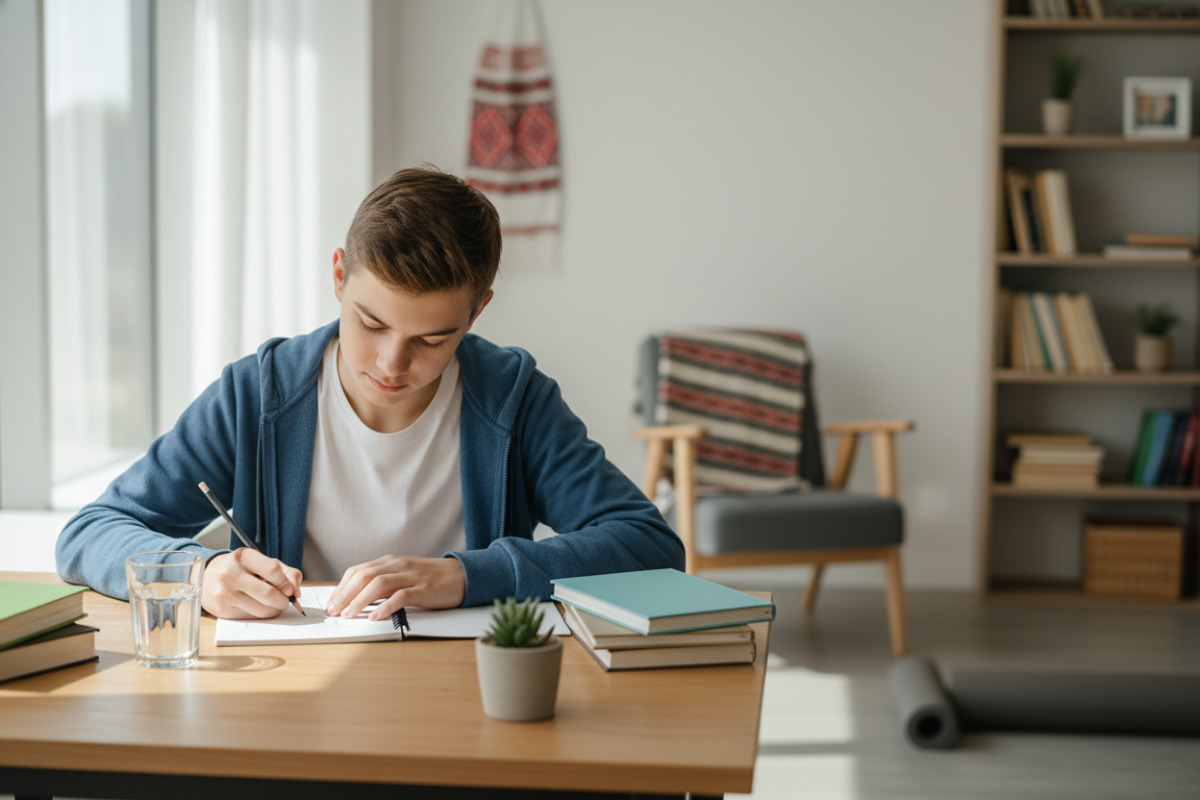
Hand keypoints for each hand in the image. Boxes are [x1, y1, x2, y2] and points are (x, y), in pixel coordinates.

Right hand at [200, 548, 302, 618]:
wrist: (208, 576)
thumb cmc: (241, 568)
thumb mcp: (261, 562)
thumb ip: (286, 573)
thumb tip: (296, 592)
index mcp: (244, 557)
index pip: (272, 570)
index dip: (286, 583)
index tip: (290, 590)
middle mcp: (231, 574)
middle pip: (268, 594)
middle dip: (283, 601)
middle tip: (285, 601)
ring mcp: (225, 593)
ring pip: (262, 610)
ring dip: (273, 610)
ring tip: (271, 603)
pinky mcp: (222, 610)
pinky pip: (251, 617)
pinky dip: (259, 614)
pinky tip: (255, 605)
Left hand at [325, 556, 465, 620]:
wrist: (462, 575)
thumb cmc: (431, 578)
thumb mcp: (403, 575)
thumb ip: (383, 583)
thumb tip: (357, 598)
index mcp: (390, 562)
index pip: (358, 571)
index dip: (341, 587)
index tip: (332, 603)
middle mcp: (398, 566)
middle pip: (364, 576)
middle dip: (345, 594)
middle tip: (334, 611)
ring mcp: (411, 577)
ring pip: (378, 584)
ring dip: (360, 600)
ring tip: (349, 614)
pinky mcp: (423, 589)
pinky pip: (401, 597)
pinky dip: (385, 607)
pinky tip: (376, 616)